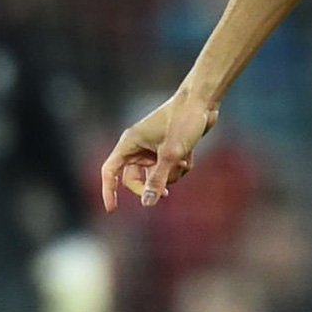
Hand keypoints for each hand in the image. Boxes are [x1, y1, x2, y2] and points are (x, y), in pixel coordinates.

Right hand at [100, 91, 217, 211]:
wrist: (202, 102)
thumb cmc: (183, 122)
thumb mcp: (171, 155)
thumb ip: (158, 180)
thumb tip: (147, 203)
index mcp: (129, 143)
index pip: (110, 172)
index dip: (109, 191)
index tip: (112, 210)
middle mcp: (138, 146)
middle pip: (134, 178)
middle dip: (151, 186)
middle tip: (166, 194)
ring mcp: (153, 147)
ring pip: (155, 175)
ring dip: (171, 175)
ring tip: (184, 162)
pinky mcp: (168, 148)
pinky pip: (169, 168)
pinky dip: (180, 167)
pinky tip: (190, 155)